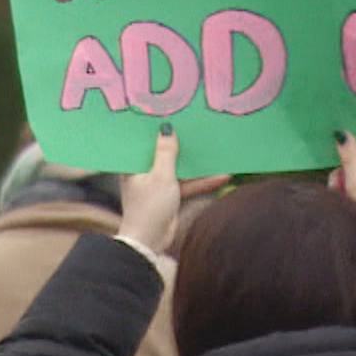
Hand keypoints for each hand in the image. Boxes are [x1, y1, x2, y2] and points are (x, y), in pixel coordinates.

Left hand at [117, 127, 230, 252]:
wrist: (151, 240)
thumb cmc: (150, 206)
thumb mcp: (161, 176)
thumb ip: (166, 152)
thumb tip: (167, 128)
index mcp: (132, 165)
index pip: (143, 142)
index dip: (155, 130)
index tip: (169, 114)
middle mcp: (142, 172)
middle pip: (163, 153)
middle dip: (179, 144)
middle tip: (196, 126)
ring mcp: (157, 184)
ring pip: (178, 169)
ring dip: (195, 163)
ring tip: (215, 148)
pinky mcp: (169, 196)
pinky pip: (186, 183)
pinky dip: (201, 181)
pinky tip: (222, 175)